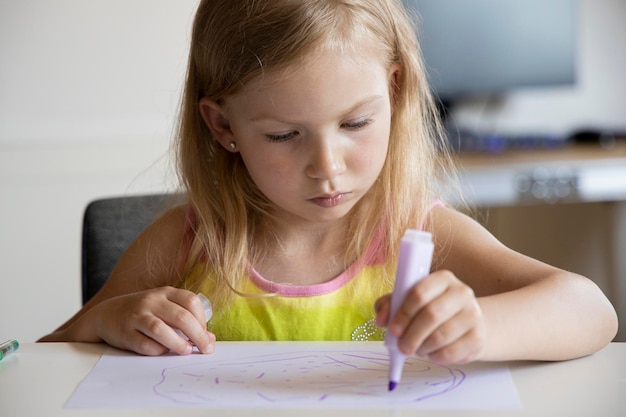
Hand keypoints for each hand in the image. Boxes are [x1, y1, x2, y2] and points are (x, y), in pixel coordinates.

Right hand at [86, 286, 215, 355]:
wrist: (106, 315)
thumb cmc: (143, 313)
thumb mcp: (164, 309)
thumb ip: (186, 320)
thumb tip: (210, 338)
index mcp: (165, 292)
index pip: (191, 301)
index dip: (203, 319)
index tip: (206, 334)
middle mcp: (152, 301)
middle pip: (181, 317)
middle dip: (199, 335)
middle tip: (207, 349)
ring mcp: (137, 316)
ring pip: (162, 330)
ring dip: (179, 344)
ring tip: (187, 351)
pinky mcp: (125, 333)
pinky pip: (145, 344)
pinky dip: (157, 350)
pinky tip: (163, 352)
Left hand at [375, 270, 485, 364]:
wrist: (465, 325)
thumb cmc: (430, 310)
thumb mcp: (407, 302)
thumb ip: (389, 306)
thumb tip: (381, 319)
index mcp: (442, 278)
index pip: (420, 292)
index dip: (403, 313)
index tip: (393, 329)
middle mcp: (461, 292)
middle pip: (431, 315)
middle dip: (412, 335)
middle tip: (402, 347)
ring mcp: (473, 314)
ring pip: (441, 335)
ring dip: (423, 347)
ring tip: (417, 349)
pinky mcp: (478, 337)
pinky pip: (452, 352)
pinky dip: (436, 357)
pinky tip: (432, 353)